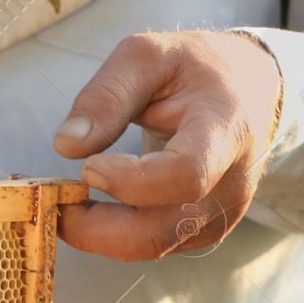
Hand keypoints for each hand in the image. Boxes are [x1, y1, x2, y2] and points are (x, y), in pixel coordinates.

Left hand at [52, 30, 282, 261]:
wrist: (249, 91)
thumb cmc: (194, 69)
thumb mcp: (149, 56)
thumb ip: (107, 95)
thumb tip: (66, 145)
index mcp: (225, 132)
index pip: (185, 174)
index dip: (129, 181)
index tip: (88, 166)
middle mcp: (230, 183)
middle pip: (158, 231)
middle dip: (93, 227)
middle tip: (54, 198)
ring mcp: (219, 213)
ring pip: (148, 246)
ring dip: (96, 232)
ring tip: (67, 198)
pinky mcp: (202, 230)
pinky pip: (150, 245)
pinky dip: (111, 233)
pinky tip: (94, 204)